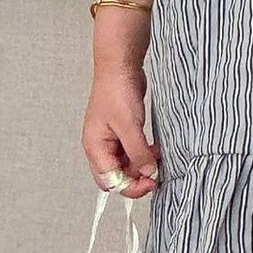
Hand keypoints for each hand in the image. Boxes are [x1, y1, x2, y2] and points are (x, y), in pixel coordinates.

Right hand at [82, 68, 160, 198]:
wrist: (120, 66)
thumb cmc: (117, 91)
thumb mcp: (130, 125)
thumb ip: (138, 152)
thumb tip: (148, 173)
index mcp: (95, 147)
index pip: (110, 180)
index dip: (130, 186)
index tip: (151, 183)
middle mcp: (100, 146)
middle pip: (116, 175)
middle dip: (136, 178)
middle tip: (156, 173)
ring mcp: (111, 139)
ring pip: (126, 164)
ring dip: (142, 164)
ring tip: (158, 156)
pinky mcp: (122, 131)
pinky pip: (132, 150)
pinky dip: (143, 153)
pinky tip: (155, 148)